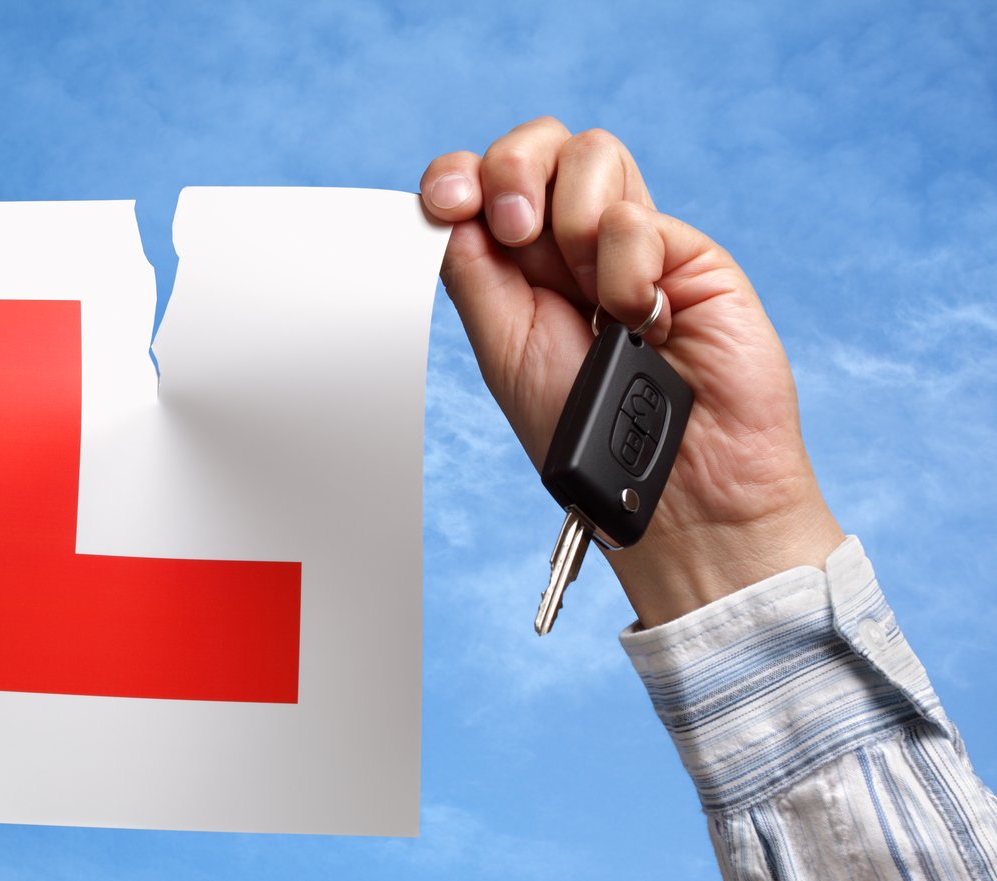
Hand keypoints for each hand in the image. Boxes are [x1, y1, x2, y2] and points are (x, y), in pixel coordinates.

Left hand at [420, 118, 843, 626]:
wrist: (671, 481)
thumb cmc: (584, 431)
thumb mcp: (504, 349)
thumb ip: (477, 272)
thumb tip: (449, 206)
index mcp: (515, 267)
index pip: (480, 184)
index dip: (458, 175)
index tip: (447, 201)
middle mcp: (571, 243)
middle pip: (535, 146)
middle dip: (513, 172)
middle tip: (519, 233)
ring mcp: (631, 242)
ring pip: (592, 153)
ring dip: (575, 223)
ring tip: (593, 301)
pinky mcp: (686, 251)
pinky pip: (637, 215)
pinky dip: (626, 271)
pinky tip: (642, 323)